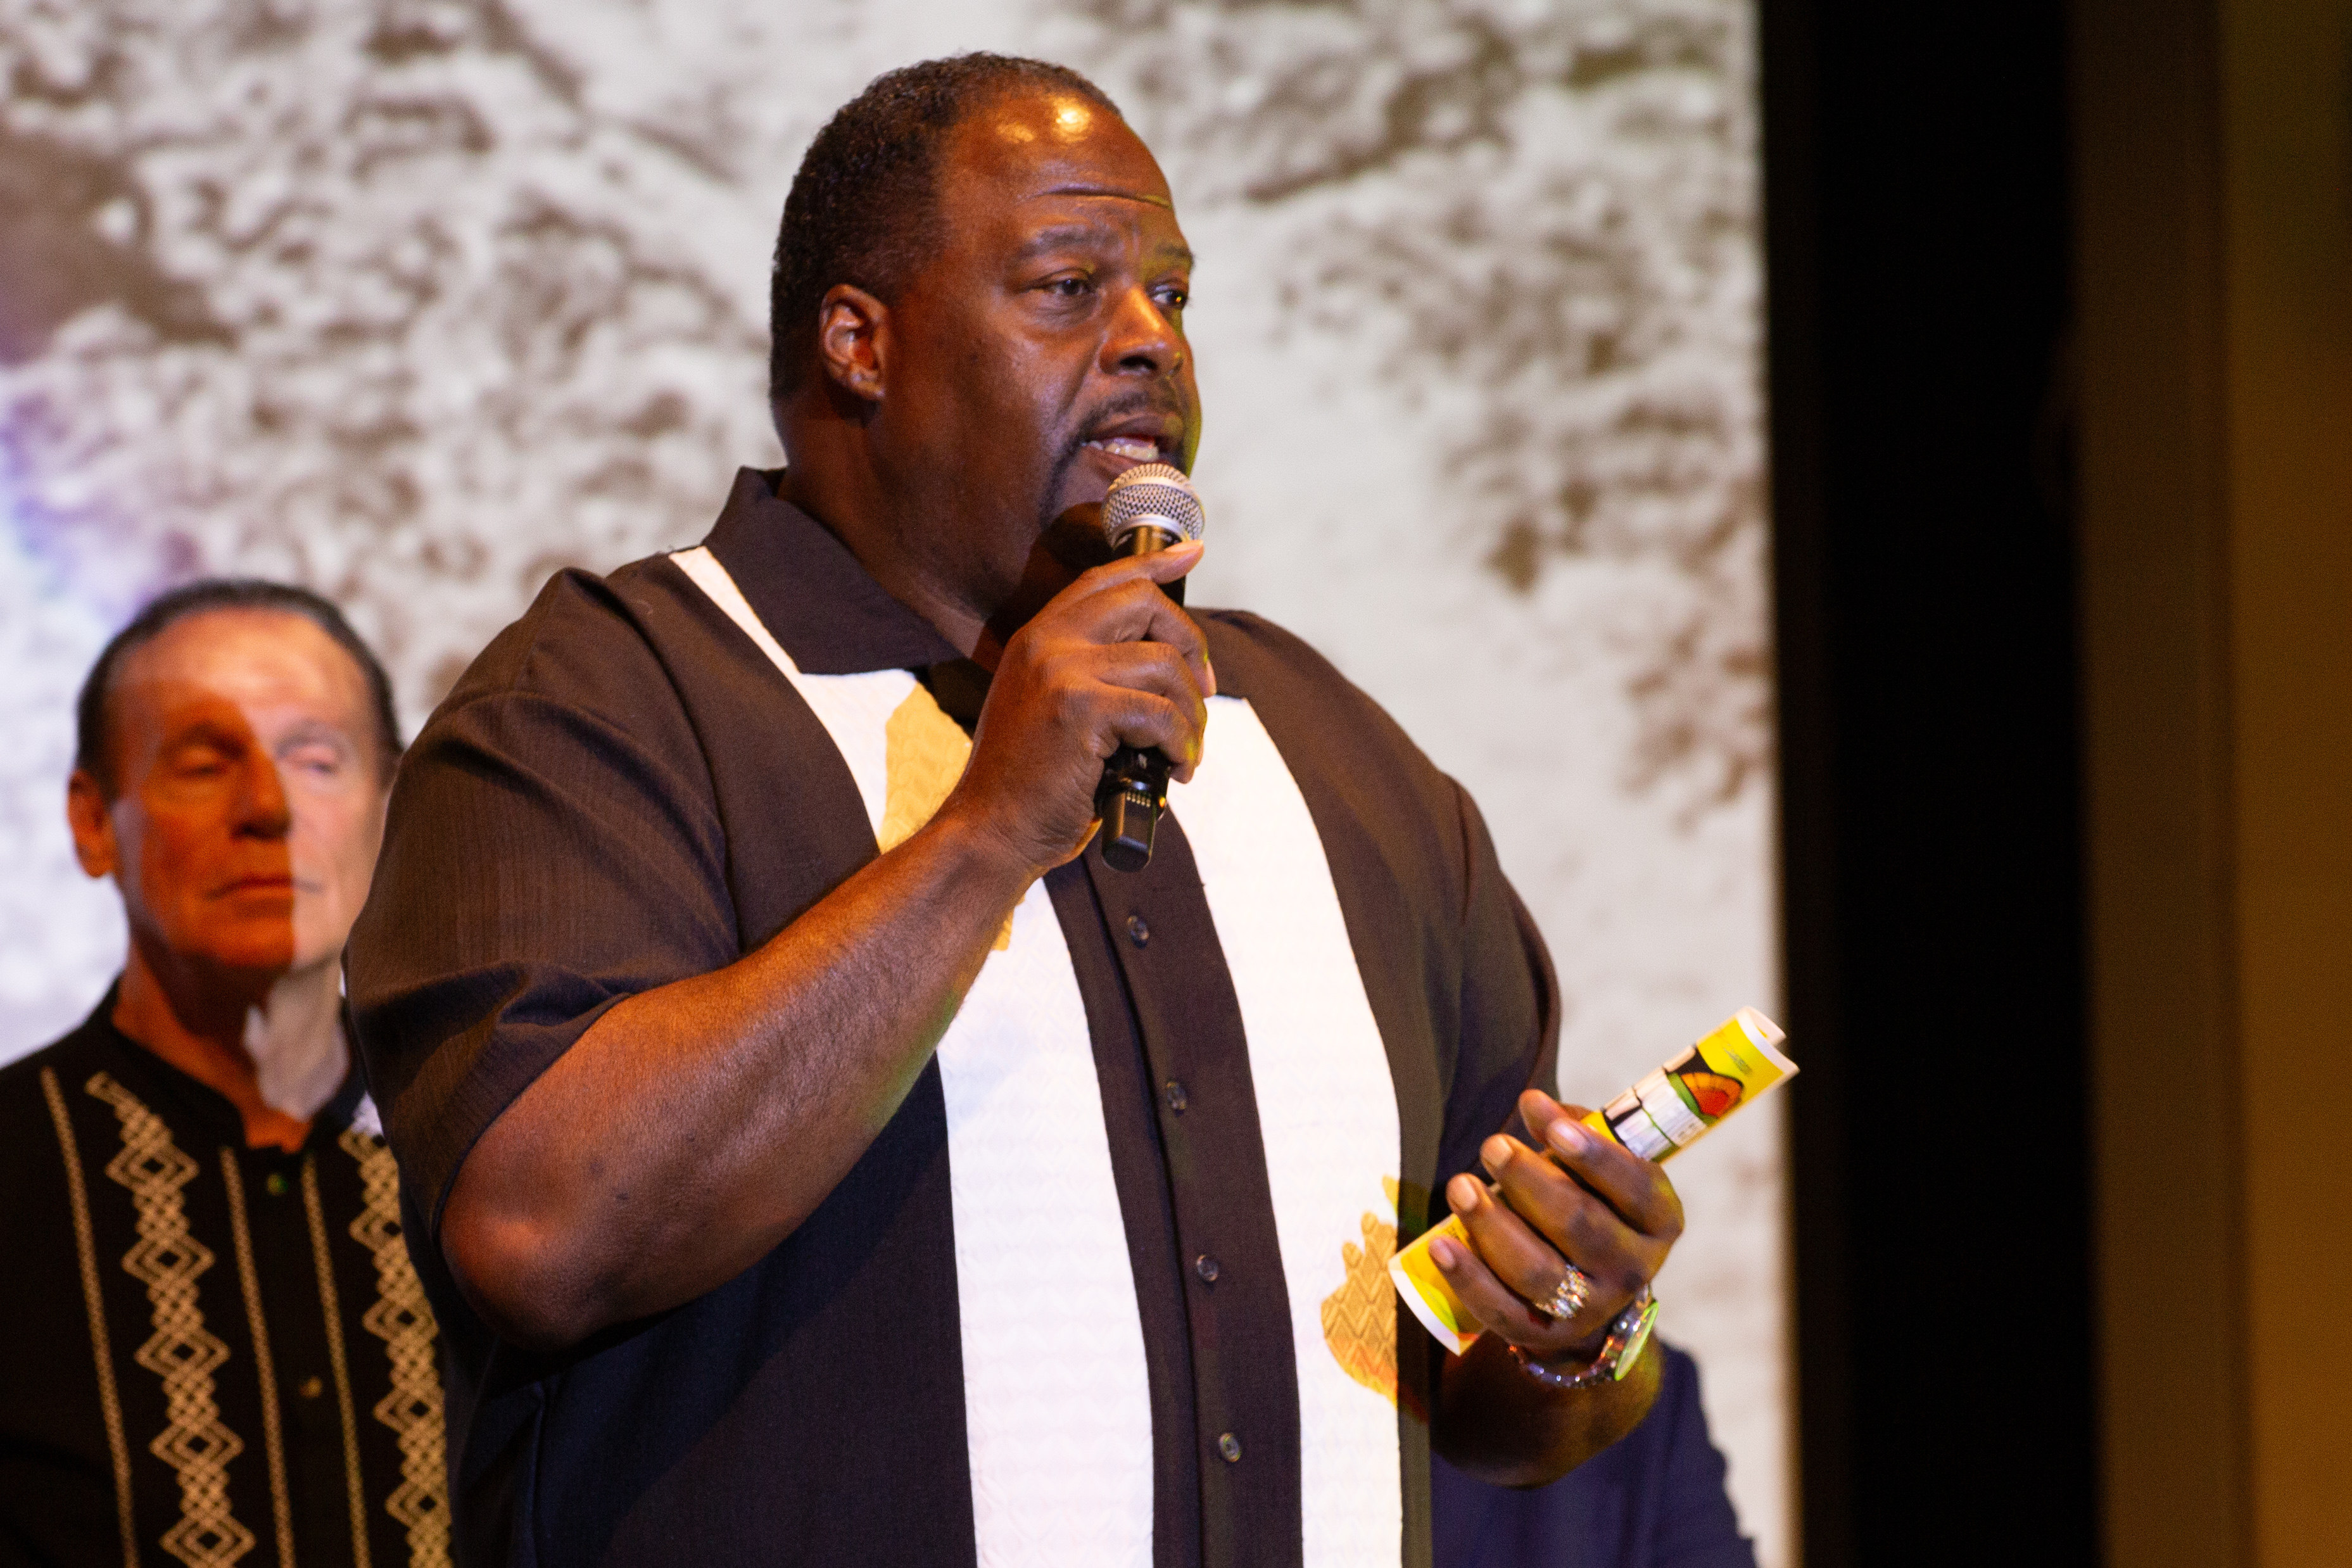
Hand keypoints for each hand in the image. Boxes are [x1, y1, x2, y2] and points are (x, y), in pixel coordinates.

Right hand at [940, 541, 1212, 877]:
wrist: (991, 832)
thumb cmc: (1031, 784)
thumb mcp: (1054, 710)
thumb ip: (1092, 674)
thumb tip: (1169, 661)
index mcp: (1038, 638)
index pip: (1104, 580)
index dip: (1155, 563)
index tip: (1192, 553)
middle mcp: (1046, 642)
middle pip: (1145, 604)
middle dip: (1192, 646)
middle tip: (1203, 695)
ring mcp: (1060, 671)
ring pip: (1165, 665)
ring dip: (1192, 714)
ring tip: (1184, 751)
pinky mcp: (1079, 709)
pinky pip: (1160, 714)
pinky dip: (1181, 745)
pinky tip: (1174, 770)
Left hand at [1429, 1087, 1683, 1364]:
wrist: (1590, 1291)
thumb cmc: (1590, 1203)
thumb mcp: (1596, 1167)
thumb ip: (1570, 1130)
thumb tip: (1534, 1104)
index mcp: (1658, 1219)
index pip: (1634, 1186)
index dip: (1595, 1156)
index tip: (1553, 1125)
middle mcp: (1632, 1269)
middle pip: (1579, 1225)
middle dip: (1531, 1182)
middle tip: (1493, 1146)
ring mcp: (1590, 1308)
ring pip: (1538, 1271)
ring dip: (1493, 1226)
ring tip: (1460, 1187)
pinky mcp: (1544, 1334)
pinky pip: (1502, 1310)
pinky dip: (1469, 1278)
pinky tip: (1441, 1245)